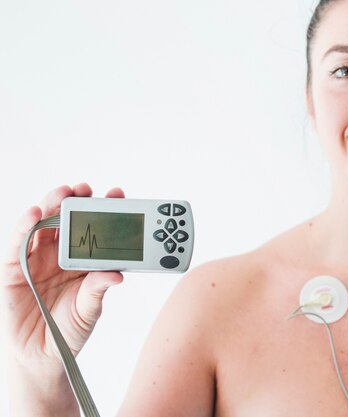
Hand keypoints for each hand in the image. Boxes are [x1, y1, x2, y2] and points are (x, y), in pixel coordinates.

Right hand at [2, 183, 124, 368]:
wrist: (42, 355)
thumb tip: (117, 274)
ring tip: (63, 193)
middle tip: (86, 189)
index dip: (105, 212)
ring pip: (43, 225)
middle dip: (76, 202)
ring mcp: (37, 259)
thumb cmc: (69, 330)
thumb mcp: (89, 309)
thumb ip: (98, 289)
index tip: (117, 195)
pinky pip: (18, 243)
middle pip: (67, 221)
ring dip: (51, 206)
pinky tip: (33, 214)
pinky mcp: (14, 268)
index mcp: (83, 261)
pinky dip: (24, 227)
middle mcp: (61, 255)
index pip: (95, 230)